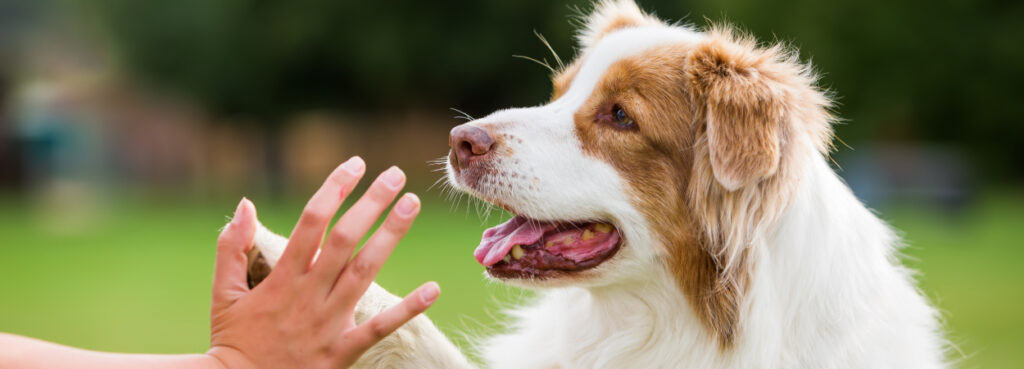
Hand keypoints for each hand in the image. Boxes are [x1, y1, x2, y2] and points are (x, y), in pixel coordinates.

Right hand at [206, 157, 437, 368]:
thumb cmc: (233, 340)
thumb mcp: (223, 293)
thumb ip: (231, 247)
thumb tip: (246, 204)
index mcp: (281, 278)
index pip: (311, 222)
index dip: (335, 189)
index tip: (356, 165)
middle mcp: (308, 295)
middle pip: (344, 239)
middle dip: (371, 203)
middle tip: (396, 175)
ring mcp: (327, 323)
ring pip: (364, 271)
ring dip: (390, 236)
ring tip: (411, 204)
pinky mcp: (342, 351)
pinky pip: (379, 328)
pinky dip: (408, 309)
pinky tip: (433, 289)